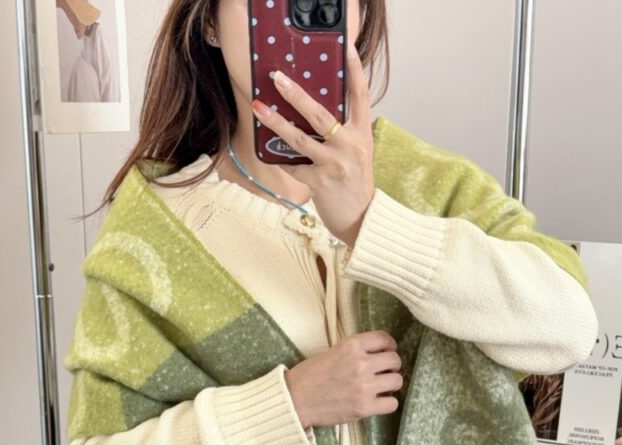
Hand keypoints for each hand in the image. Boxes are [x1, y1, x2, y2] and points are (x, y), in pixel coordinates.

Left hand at [251, 41, 375, 248]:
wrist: (362, 220)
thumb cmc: (355, 184)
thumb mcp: (357, 152)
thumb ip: (343, 132)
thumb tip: (313, 110)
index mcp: (362, 134)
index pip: (361, 95)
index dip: (354, 70)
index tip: (346, 47)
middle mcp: (351, 145)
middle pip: (321, 114)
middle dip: (296, 94)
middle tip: (278, 78)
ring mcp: (335, 164)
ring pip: (300, 138)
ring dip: (276, 122)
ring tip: (258, 108)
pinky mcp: (320, 182)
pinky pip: (293, 166)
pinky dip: (281, 160)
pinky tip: (270, 153)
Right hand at [285, 330, 402, 428]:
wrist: (294, 400)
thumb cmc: (309, 376)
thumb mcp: (331, 351)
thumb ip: (355, 350)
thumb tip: (378, 353)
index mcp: (351, 345)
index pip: (384, 339)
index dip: (389, 346)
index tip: (386, 351)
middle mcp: (360, 364)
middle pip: (395, 360)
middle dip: (391, 366)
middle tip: (382, 372)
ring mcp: (364, 386)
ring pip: (397, 381)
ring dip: (390, 384)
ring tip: (380, 387)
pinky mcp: (364, 407)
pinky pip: (392, 403)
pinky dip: (387, 403)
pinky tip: (377, 401)